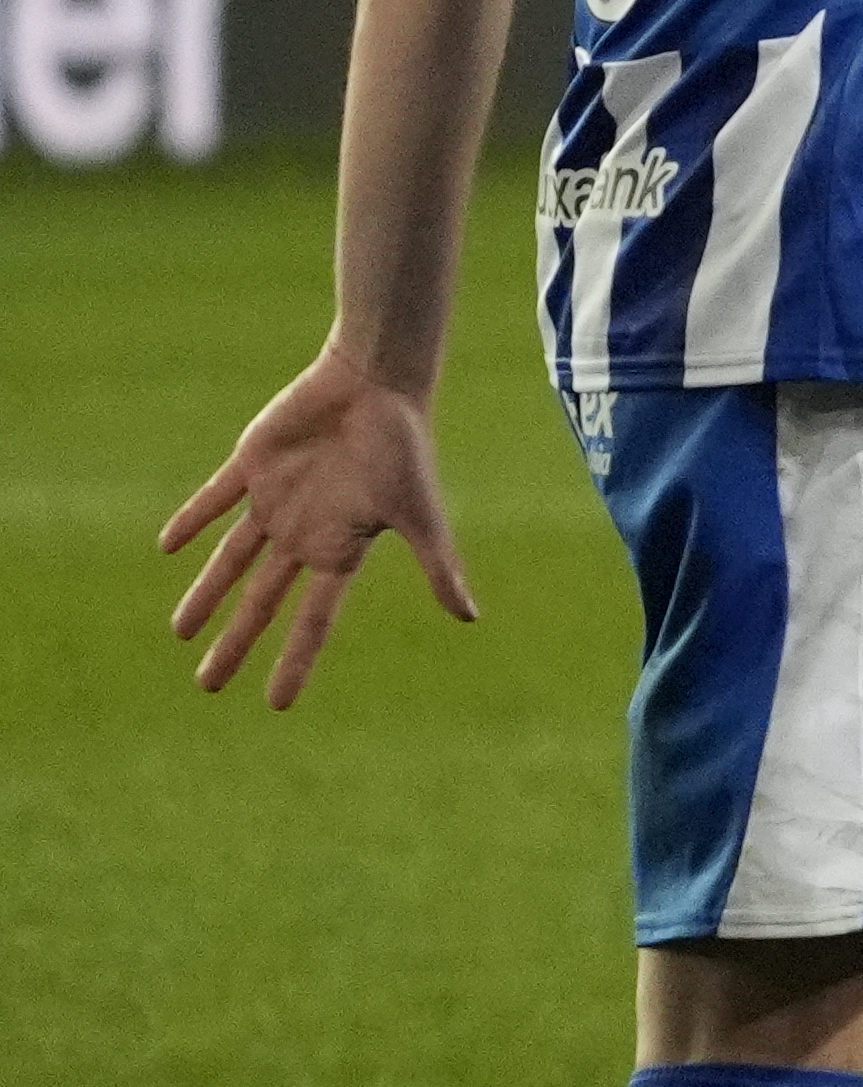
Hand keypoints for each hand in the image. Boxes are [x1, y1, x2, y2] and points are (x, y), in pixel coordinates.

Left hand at [161, 352, 474, 707]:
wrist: (378, 382)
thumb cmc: (404, 447)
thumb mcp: (422, 515)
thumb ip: (437, 566)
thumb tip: (469, 617)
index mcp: (341, 548)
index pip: (312, 619)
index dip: (293, 660)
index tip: (276, 703)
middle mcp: (305, 531)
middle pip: (262, 599)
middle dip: (235, 641)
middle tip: (207, 683)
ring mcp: (277, 500)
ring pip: (232, 557)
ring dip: (206, 593)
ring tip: (179, 631)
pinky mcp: (253, 465)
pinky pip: (216, 499)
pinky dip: (193, 519)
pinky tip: (167, 545)